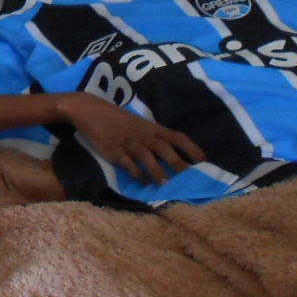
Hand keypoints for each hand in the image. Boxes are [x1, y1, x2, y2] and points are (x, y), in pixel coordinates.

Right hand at [63, 93, 204, 183]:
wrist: (92, 111)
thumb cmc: (121, 121)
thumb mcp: (141, 126)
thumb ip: (156, 140)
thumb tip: (176, 158)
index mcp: (153, 128)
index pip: (177, 137)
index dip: (192, 148)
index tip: (205, 161)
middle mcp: (144, 136)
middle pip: (164, 148)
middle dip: (177, 163)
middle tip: (190, 177)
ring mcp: (128, 143)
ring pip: (146, 157)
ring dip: (157, 170)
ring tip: (166, 184)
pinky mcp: (114, 151)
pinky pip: (127, 163)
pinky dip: (136, 173)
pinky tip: (143, 183)